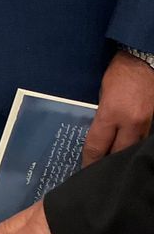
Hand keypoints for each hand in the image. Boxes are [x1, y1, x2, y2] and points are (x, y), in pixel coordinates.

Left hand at [82, 50, 153, 165]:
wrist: (145, 61)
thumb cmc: (119, 74)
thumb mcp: (103, 94)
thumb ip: (102, 116)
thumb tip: (100, 135)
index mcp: (112, 114)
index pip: (98, 145)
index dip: (90, 160)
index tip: (85, 171)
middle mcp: (130, 123)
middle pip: (117, 154)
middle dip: (106, 164)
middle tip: (97, 172)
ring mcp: (145, 124)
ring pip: (132, 150)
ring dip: (121, 157)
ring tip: (111, 164)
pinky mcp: (153, 122)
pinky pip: (141, 140)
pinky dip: (133, 147)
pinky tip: (126, 151)